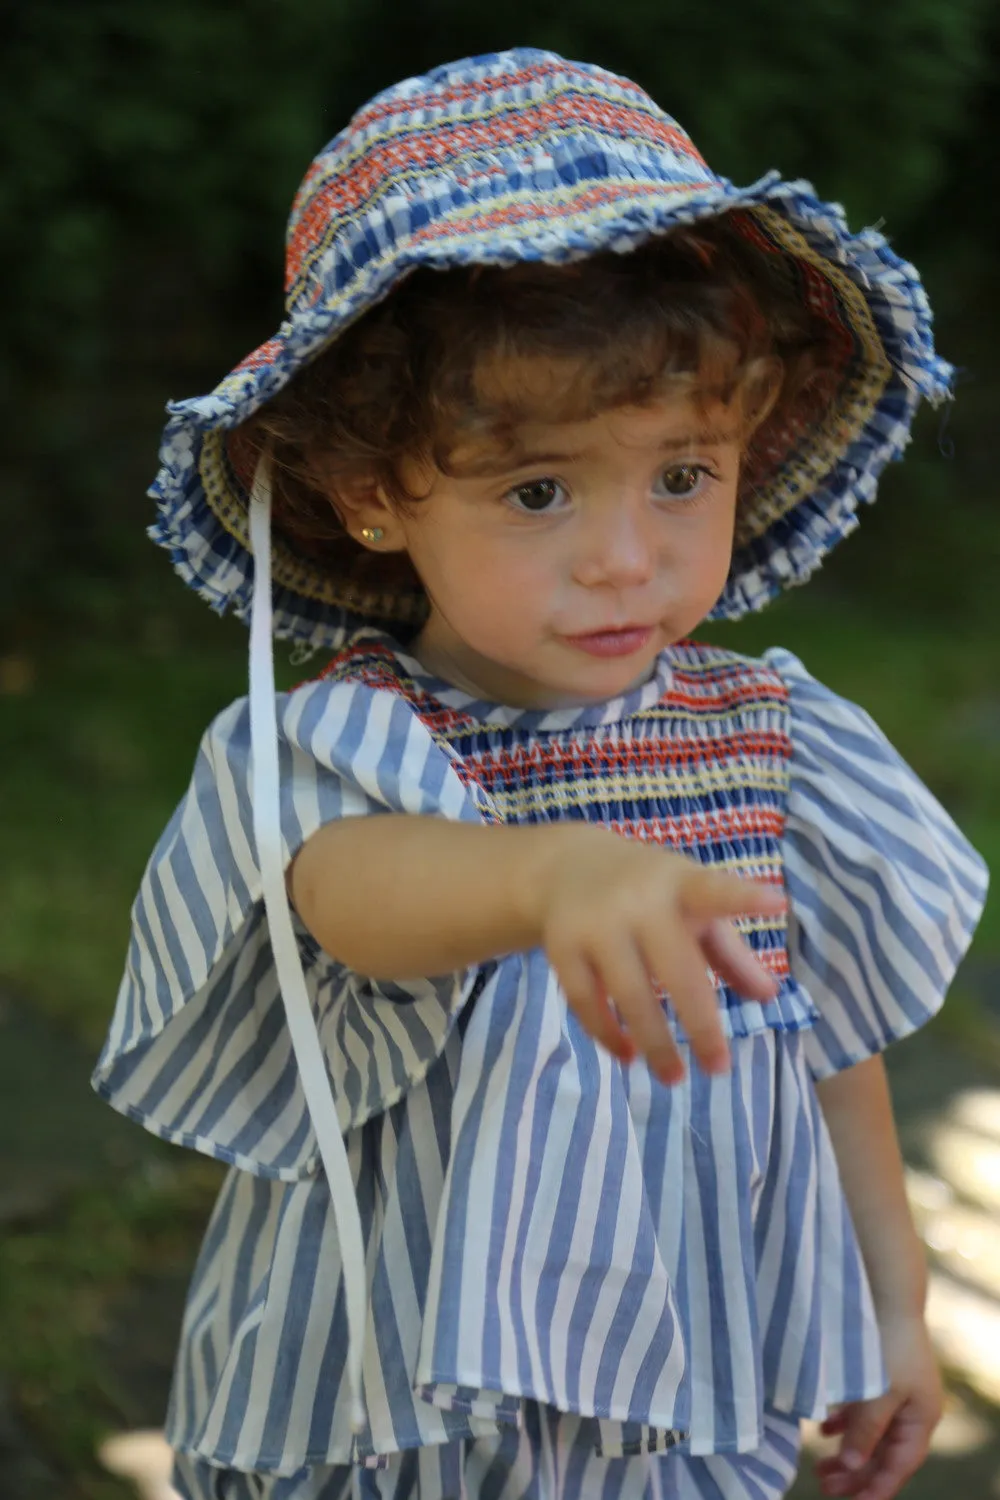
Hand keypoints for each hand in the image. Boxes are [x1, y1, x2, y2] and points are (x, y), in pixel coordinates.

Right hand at [538, 826, 785, 1082]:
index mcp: (680, 884)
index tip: (777, 902)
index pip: (714, 891)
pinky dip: (607, 1034)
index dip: (743, 898)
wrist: (569, 865)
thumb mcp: (691, 906)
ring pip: (629, 993)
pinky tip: (627, 1055)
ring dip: (654, 1042)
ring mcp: (596, 923)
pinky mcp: (562, 947)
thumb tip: (769, 997)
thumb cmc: (650, 891)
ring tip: (673, 1077)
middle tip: (718, 1067)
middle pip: (675, 969)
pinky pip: (586, 1001)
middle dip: (700, 1023)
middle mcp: (638, 900)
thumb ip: (729, 950)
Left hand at [814, 1315, 942, 1498]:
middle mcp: (911, 1409)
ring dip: (846, 1452)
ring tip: (820, 1468)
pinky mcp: (877, 1373)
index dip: (876, 1488)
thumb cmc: (886, 1343)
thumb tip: (853, 1468)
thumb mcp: (877, 1392)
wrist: (884, 1289)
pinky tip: (823, 1429)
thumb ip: (865, 1431)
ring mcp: (895, 1391)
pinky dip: (842, 1422)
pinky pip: (861, 1409)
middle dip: (856, 1474)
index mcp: (922, 1417)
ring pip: (870, 1434)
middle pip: (883, 1453)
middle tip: (824, 1486)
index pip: (899, 1466)